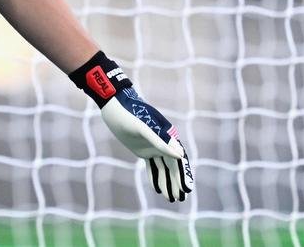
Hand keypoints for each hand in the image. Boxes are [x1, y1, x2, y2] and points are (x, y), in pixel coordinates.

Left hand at [69, 51, 193, 201]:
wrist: (115, 104)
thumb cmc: (129, 112)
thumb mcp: (142, 129)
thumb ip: (160, 142)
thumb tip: (180, 155)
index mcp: (166, 136)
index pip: (178, 159)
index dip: (184, 174)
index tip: (188, 189)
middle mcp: (162, 142)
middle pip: (173, 166)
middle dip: (177, 182)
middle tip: (181, 199)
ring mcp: (153, 146)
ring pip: (163, 168)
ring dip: (168, 182)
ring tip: (172, 199)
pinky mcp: (143, 149)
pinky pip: (152, 166)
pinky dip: (156, 177)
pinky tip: (158, 189)